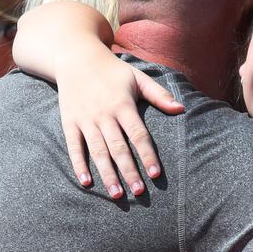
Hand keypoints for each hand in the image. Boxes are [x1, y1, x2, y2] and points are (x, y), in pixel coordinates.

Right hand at [56, 47, 183, 197]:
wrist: (75, 56)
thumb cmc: (112, 71)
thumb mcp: (137, 78)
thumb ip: (159, 95)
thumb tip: (182, 109)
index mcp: (123, 105)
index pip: (138, 134)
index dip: (147, 154)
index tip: (156, 174)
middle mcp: (104, 114)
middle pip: (119, 148)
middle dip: (129, 171)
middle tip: (139, 193)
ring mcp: (85, 120)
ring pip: (98, 151)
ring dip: (107, 174)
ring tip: (117, 195)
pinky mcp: (69, 122)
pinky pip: (74, 146)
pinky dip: (79, 164)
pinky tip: (86, 182)